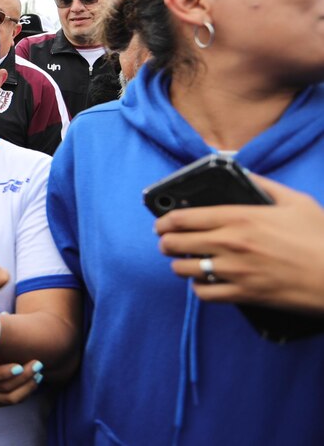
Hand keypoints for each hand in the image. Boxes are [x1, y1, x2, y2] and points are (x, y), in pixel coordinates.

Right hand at [0, 354, 43, 408]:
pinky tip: (34, 380)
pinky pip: (12, 401)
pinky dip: (25, 392)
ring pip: (10, 397)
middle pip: (3, 387)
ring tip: (38, 372)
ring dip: (28, 386)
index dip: (3, 372)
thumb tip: (4, 317)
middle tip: (37, 364)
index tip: (19, 365)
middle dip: (23, 376)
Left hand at [159, 175, 323, 315]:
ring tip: (186, 262)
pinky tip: (205, 282)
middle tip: (168, 243)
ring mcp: (235, 271)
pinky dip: (200, 288)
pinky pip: (203, 294)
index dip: (164, 221)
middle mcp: (231, 243)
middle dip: (166, 242)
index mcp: (240, 217)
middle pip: (175, 243)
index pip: (184, 218)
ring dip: (181, 265)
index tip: (160, 223)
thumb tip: (241, 173)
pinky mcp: (243, 294)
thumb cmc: (321, 238)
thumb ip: (263, 186)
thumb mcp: (296, 202)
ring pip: (184, 270)